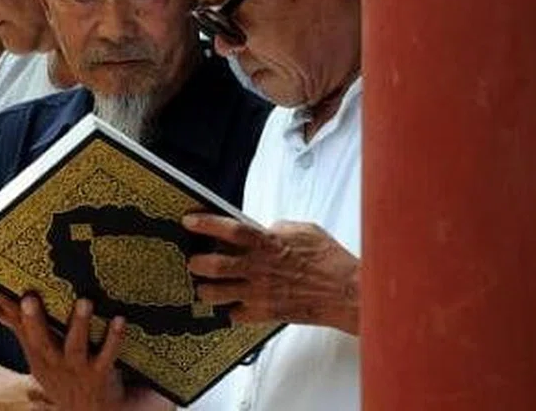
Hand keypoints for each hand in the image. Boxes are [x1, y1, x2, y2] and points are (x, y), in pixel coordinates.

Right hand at [0, 292, 171, 410]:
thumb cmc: (63, 377)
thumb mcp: (38, 358)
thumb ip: (19, 328)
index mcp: (38, 358)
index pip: (21, 332)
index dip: (10, 314)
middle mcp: (55, 363)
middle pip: (42, 342)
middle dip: (34, 321)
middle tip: (29, 298)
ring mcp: (78, 369)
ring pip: (76, 346)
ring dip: (79, 324)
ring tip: (84, 301)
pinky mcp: (102, 373)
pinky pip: (108, 354)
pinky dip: (114, 337)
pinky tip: (119, 319)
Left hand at [183, 215, 359, 333]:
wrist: (347, 293)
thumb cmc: (330, 261)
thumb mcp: (304, 230)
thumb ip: (278, 228)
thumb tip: (264, 228)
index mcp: (267, 243)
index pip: (229, 229)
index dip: (206, 223)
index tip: (189, 221)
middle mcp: (258, 268)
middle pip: (213, 265)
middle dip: (196, 263)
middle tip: (193, 261)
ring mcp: (259, 293)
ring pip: (216, 294)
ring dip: (205, 290)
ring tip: (204, 286)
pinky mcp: (265, 313)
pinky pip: (235, 316)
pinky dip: (230, 311)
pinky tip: (231, 305)